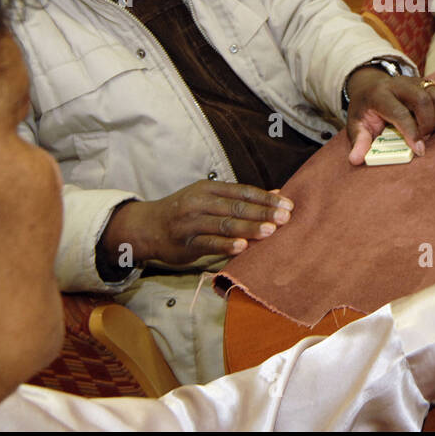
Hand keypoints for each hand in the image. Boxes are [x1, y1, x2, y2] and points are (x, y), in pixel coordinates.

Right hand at [99, 181, 292, 272]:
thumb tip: (277, 193)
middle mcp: (200, 202)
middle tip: (285, 218)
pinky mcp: (185, 243)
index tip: (288, 205)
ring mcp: (191, 222)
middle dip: (262, 212)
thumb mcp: (210, 198)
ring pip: (224, 224)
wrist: (147, 227)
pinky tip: (242, 247)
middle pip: (236, 207)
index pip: (243, 191)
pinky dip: (226, 245)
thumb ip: (241, 198)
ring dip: (248, 228)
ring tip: (270, 231)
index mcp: (209, 188)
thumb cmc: (185, 212)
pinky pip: (208, 243)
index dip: (266, 198)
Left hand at [345, 68, 434, 163]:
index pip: (399, 112)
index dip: (411, 132)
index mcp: (379, 94)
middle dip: (428, 125)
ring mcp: (415, 81)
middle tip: (423, 140)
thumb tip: (356, 160)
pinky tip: (433, 122)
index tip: (419, 150)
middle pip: (422, 100)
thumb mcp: (355, 124)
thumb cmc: (365, 109)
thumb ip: (358, 141)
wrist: (369, 86)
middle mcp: (399, 84)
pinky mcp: (426, 83)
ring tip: (429, 131)